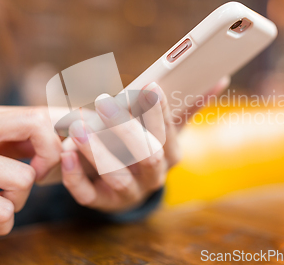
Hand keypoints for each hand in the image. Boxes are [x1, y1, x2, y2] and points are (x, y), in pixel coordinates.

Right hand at [0, 105, 61, 243]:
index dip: (54, 140)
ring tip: (0, 209)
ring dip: (19, 202)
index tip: (47, 164)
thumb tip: (61, 131)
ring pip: (23, 177)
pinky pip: (2, 208)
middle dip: (48, 159)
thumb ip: (14, 141)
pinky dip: (3, 224)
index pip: (34, 113)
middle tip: (33, 180)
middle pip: (36, 126)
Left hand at [60, 77, 229, 212]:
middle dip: (125, 129)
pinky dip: (75, 175)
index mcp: (171, 154)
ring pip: (117, 176)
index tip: (149, 86)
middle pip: (146, 156)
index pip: (168, 131)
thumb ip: (189, 105)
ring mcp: (129, 193)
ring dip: (97, 151)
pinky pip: (88, 195)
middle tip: (103, 102)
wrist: (127, 187)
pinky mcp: (103, 203)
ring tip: (76, 126)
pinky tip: (64, 152)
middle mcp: (154, 176)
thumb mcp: (167, 128)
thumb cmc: (146, 146)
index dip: (159, 110)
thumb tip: (219, 79)